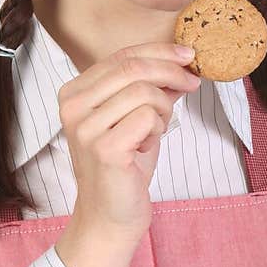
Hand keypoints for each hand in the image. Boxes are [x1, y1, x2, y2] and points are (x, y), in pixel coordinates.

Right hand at [57, 42, 199, 245]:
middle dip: (172, 71)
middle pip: (133, 67)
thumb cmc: (124, 167)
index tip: (188, 55)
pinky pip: (148, 117)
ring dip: (163, 109)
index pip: (121, 55)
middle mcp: (73, 107)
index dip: (159, 51)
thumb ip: (149, 88)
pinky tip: (146, 147)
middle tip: (193, 83)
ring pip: (144, 92)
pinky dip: (158, 130)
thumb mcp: (135, 118)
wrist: (111, 215)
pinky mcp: (105, 148)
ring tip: (155, 131)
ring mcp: (86, 128)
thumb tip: (180, 60)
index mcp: (74, 93)